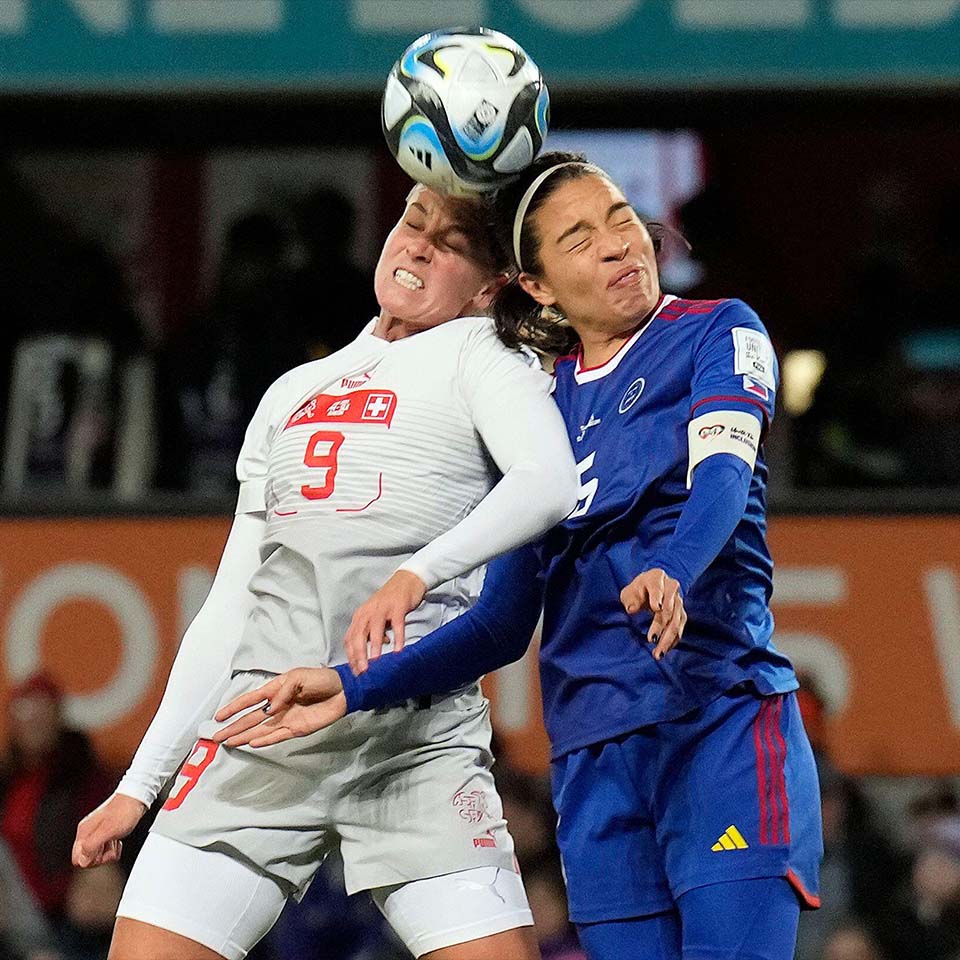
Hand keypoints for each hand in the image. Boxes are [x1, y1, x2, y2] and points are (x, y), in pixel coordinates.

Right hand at [72, 793, 146, 867]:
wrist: (137, 798)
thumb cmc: (124, 811)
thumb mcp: (107, 831)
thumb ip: (92, 846)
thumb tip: (83, 861)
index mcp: (84, 832)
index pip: (77, 859)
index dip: (90, 860)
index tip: (101, 852)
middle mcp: (88, 833)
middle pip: (87, 859)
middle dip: (101, 857)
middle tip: (109, 846)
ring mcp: (98, 833)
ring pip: (97, 855)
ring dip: (109, 853)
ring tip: (115, 841)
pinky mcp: (107, 834)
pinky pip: (106, 850)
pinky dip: (114, 849)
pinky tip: (118, 841)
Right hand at [212, 667, 346, 747]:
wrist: (342, 691)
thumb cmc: (321, 679)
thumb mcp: (299, 677)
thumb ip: (283, 691)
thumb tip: (269, 709)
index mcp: (276, 690)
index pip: (250, 700)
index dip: (234, 708)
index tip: (218, 717)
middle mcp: (277, 706)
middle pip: (251, 718)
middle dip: (233, 727)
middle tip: (216, 737)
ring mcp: (285, 719)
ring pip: (259, 730)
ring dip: (244, 735)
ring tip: (228, 742)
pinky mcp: (296, 729)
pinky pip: (277, 736)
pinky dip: (264, 740)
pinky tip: (252, 742)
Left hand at [344, 570, 426, 673]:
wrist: (406, 580)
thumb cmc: (390, 601)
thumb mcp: (377, 617)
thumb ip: (373, 633)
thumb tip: (374, 652)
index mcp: (360, 616)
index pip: (350, 638)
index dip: (351, 656)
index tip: (355, 671)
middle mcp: (368, 612)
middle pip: (359, 635)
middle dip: (359, 655)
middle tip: (363, 671)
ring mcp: (383, 608)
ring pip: (375, 630)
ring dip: (374, 647)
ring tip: (376, 662)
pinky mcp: (398, 606)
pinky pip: (397, 624)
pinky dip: (397, 637)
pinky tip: (398, 649)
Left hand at [619, 568, 686, 660]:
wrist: (654, 584)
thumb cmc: (639, 589)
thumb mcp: (630, 590)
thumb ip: (631, 598)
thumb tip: (631, 609)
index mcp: (657, 577)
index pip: (657, 587)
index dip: (657, 597)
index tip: (655, 607)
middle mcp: (671, 588)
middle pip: (668, 608)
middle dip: (660, 625)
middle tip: (651, 640)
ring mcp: (679, 601)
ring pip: (676, 621)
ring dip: (668, 639)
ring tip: (658, 654)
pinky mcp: (682, 614)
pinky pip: (680, 629)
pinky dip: (672, 641)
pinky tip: (664, 651)